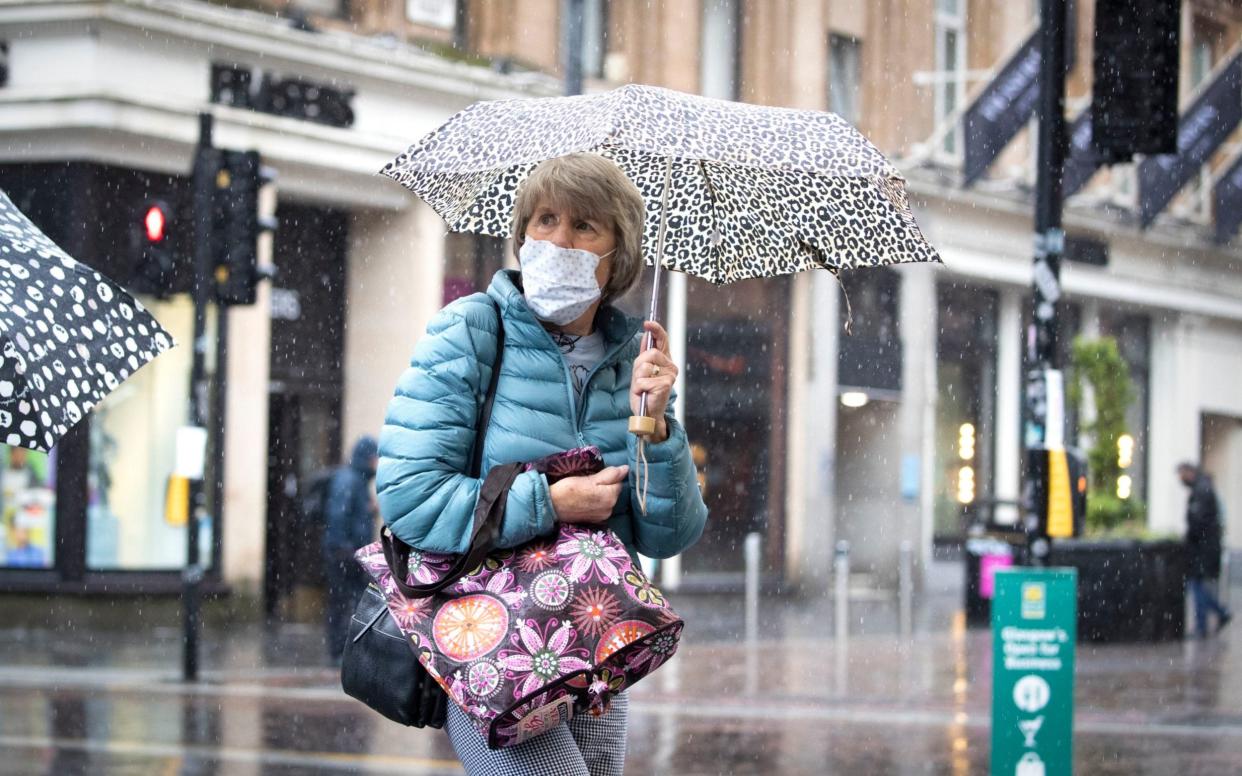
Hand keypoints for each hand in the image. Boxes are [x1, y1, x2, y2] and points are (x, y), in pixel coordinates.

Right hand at [550, 465, 629, 523]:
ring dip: (601, 494)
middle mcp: (610, 509)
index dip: (607, 476)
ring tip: (586, 492)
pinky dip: (597, 503)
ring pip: (608, 499)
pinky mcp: (595, 520)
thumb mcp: (590, 478)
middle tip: (589, 483)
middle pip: (614, 491)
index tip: (594, 476)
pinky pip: (601, 507)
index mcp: (611, 496)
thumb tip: (626, 469)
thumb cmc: (569, 489)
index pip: (618, 481)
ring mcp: (603, 516)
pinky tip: (586, 500)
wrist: (553, 506)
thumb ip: (610, 474)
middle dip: (606, 486)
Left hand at [630, 321, 676, 442]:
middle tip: (640, 379)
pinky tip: (645, 393)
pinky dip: (639, 387)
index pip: (662, 340)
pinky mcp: (665, 384)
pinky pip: (643, 379)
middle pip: (650, 353)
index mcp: (665, 360)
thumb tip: (645, 336)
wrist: (648, 413)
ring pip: (645, 365)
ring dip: (638, 377)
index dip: (656, 330)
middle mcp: (671, 366)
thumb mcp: (641, 371)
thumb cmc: (645, 393)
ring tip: (643, 387)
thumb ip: (644, 355)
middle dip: (639, 365)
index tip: (647, 323)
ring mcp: (669, 375)